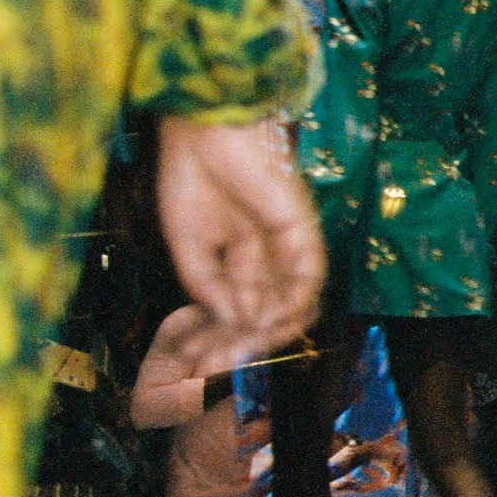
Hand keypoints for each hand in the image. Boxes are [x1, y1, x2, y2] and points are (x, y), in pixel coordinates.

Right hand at [158, 118, 324, 374]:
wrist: (203, 130)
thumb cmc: (189, 175)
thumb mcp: (186, 242)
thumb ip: (204, 283)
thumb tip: (228, 321)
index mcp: (236, 253)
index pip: (236, 304)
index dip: (218, 334)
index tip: (195, 361)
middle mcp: (264, 253)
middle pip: (262, 308)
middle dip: (238, 339)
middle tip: (212, 365)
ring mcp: (285, 242)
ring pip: (288, 297)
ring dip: (267, 326)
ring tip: (238, 346)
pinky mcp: (302, 228)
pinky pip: (309, 272)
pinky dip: (293, 299)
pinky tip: (268, 317)